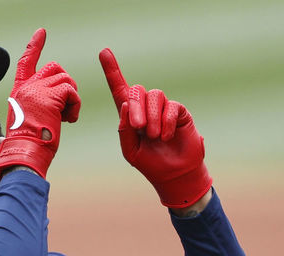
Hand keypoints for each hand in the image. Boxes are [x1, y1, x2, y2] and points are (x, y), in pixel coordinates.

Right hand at [0, 28, 80, 177]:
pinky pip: (72, 91)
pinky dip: (75, 105)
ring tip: (66, 117)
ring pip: (66, 80)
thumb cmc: (28, 145)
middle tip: (66, 107)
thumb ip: (38, 104)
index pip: (26, 62)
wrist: (24, 154)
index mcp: (19, 92)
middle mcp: (26, 87)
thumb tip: (57, 100)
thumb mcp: (29, 119)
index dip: (35, 46)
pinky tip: (69, 120)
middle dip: (67, 84)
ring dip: (72, 99)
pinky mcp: (50, 97)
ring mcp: (37, 90)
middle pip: (55, 68)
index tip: (42, 33)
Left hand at [98, 48, 211, 207]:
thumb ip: (123, 130)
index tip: (104, 52)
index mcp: (130, 116)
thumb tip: (124, 105)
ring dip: (152, 116)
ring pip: (154, 95)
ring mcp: (163, 108)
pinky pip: (172, 106)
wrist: (174, 175)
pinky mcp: (179, 112)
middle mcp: (146, 108)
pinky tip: (166, 136)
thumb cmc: (150, 163)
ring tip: (154, 136)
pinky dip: (167, 122)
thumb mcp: (130, 150)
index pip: (119, 90)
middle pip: (137, 90)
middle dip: (136, 108)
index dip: (112, 70)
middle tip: (139, 128)